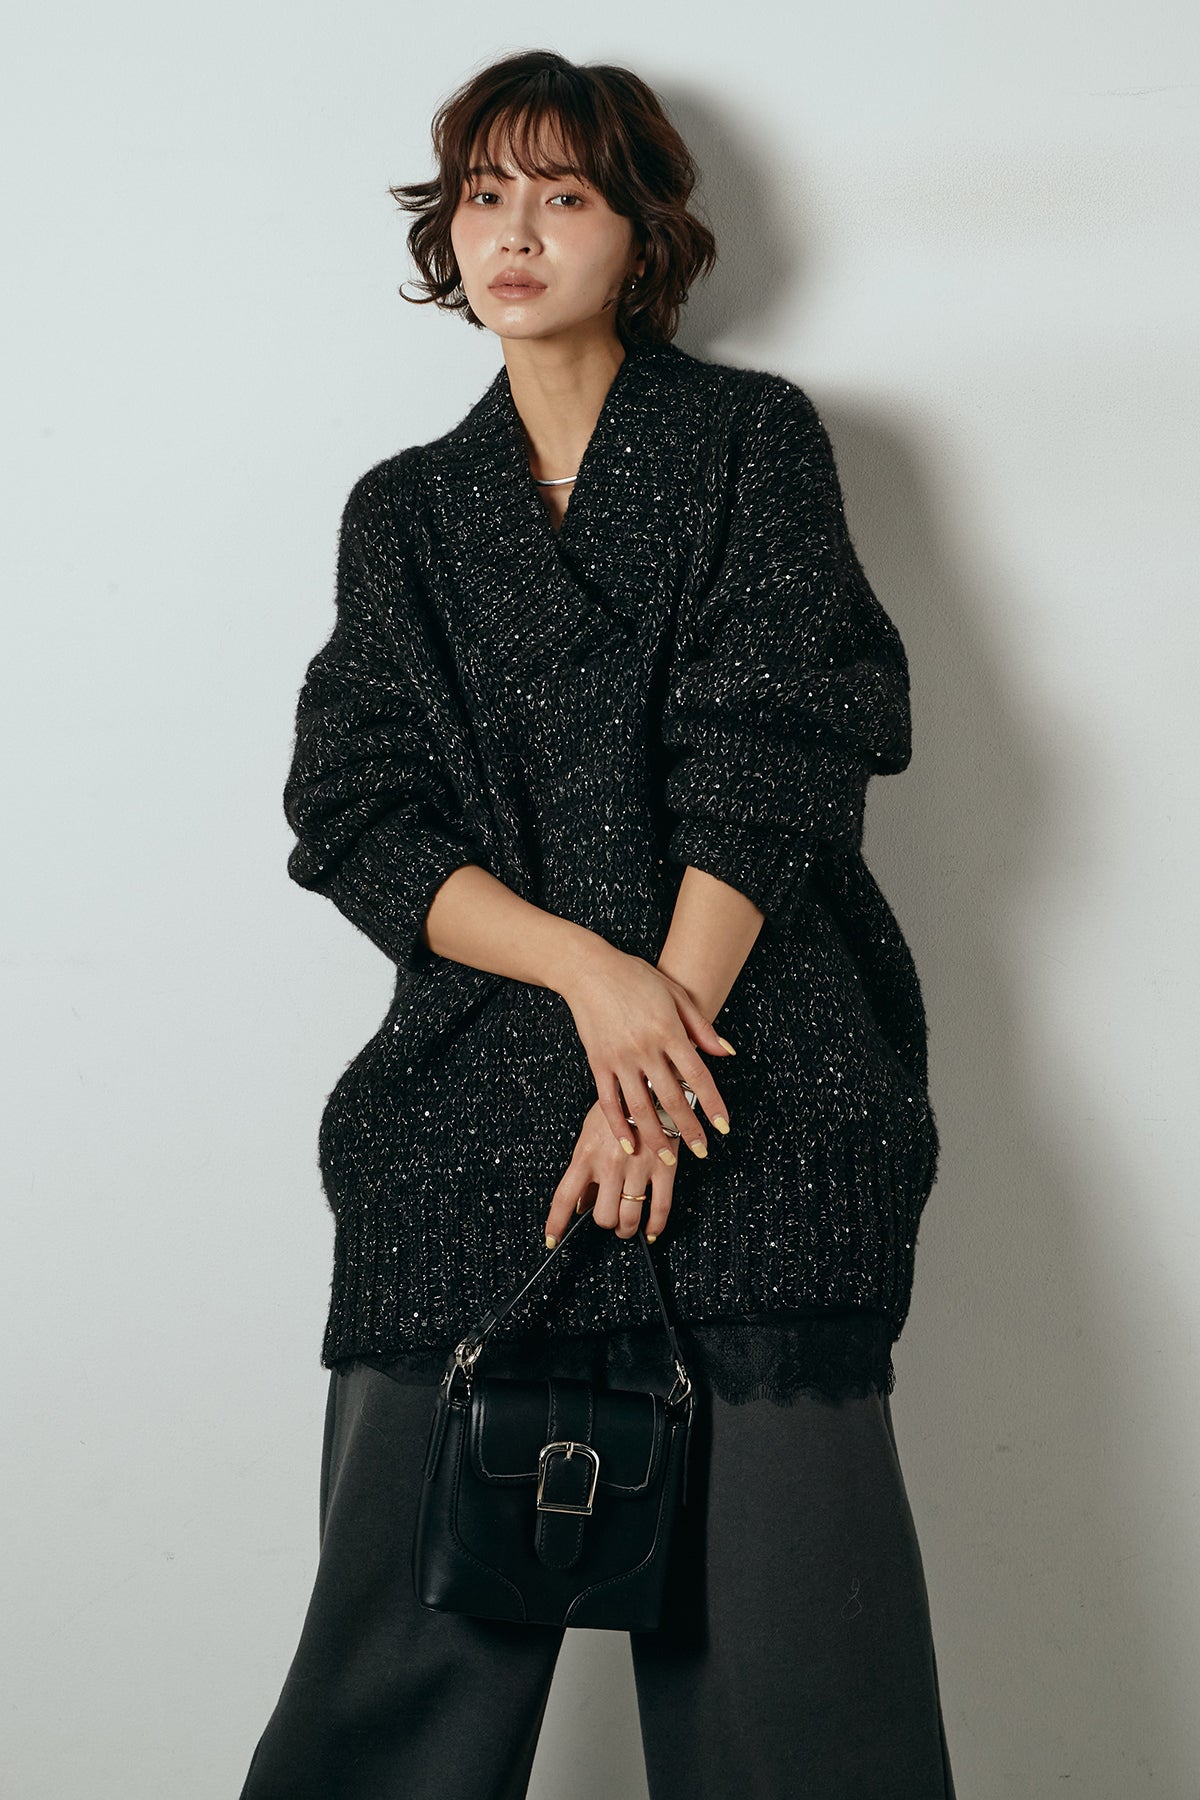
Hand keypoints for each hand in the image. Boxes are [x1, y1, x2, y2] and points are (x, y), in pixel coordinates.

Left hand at [543, 1099, 679, 1248]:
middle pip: (602, 1215)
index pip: (565, 1197)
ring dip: (626, 1229)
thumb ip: (584, 1169)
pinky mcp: (663, 1168)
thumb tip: (579, 1203)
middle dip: (604, 1222)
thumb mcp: (590, 1133)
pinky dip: (655, 1227)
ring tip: (626, 1227)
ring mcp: (637, 1168)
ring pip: (629, 1217)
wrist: (651, 1086)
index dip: (556, 1223)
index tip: (551, 1240)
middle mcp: (610, 1165)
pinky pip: (660, 1208)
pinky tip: (651, 1231)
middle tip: (608, 1217)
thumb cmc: (617, 1108)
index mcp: (586, 1154)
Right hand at [556, 937, 732, 1161]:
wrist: (588, 969)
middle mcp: (645, 1047)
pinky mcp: (598, 1062)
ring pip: (640, 1106)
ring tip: (669, 1158)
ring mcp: (619, 1058)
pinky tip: (629, 1144)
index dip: (712, 1103)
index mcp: (668, 1030)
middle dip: (688, 1128)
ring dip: (656, 1135)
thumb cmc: (635, 977)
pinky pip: (608, 1101)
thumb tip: (727, 1053)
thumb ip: (701, 1026)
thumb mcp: (675, 994)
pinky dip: (619, 1125)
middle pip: (671, 1097)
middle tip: (702, 1151)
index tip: (724, 1126)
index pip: (697, 1075)